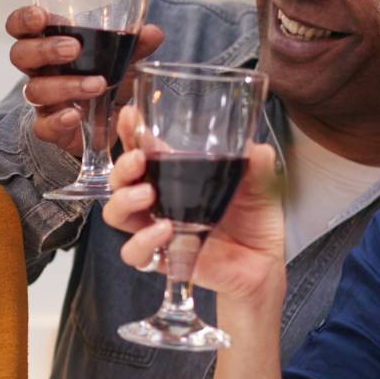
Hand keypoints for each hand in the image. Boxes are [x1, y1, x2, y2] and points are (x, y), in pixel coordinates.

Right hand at [6, 5, 164, 154]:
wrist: (108, 122)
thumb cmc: (104, 78)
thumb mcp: (121, 60)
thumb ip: (134, 46)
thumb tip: (152, 32)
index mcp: (49, 45)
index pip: (20, 27)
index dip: (24, 20)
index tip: (41, 17)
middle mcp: (39, 71)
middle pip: (20, 55)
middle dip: (44, 50)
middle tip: (74, 49)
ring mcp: (42, 101)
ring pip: (35, 90)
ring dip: (66, 85)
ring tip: (98, 84)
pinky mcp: (49, 127)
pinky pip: (43, 125)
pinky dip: (58, 119)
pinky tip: (75, 115)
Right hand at [103, 106, 284, 303]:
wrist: (263, 263)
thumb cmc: (254, 221)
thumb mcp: (260, 187)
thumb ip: (258, 167)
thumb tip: (259, 150)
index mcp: (176, 176)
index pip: (143, 150)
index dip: (129, 132)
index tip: (129, 115)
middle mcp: (160, 201)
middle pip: (119, 181)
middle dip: (122, 167)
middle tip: (139, 161)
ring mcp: (156, 229)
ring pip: (116, 213)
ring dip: (124, 200)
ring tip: (147, 195)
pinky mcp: (162, 257)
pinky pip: (134, 252)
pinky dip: (143, 240)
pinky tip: (164, 230)